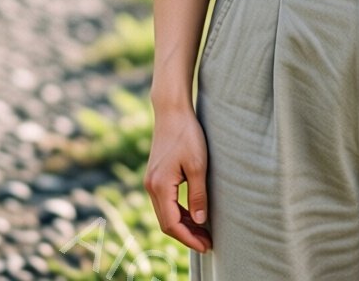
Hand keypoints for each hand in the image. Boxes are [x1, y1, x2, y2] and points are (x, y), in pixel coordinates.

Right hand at [145, 105, 212, 252]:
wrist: (171, 112)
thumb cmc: (187, 134)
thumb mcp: (198, 166)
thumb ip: (198, 195)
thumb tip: (200, 221)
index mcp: (160, 186)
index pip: (172, 224)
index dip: (188, 238)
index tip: (206, 246)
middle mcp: (151, 186)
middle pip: (166, 222)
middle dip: (186, 235)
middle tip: (207, 243)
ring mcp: (151, 181)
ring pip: (165, 213)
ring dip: (183, 225)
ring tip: (203, 232)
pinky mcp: (155, 176)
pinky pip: (165, 203)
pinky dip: (179, 213)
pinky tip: (194, 215)